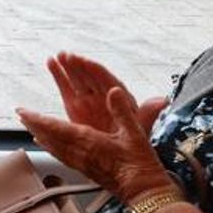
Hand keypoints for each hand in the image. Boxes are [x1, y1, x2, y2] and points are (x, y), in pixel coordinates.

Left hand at [17, 53, 172, 202]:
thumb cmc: (141, 166)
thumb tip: (114, 90)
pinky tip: (49, 148)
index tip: (23, 111)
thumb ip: (122, 111)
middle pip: (49, 138)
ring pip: (53, 148)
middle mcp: (80, 154)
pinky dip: (51, 149)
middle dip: (33, 125)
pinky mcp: (85, 171)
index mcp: (89, 142)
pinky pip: (61, 157)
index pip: (56, 128)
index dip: (37, 119)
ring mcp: (81, 164)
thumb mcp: (135, 134)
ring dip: (40, 136)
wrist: (143, 194)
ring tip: (30, 128)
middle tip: (20, 115)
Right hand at [43, 52, 168, 134]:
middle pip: (89, 75)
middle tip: (66, 56)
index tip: (85, 62)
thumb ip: (148, 113)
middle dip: (78, 65)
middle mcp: (102, 94)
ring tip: (56, 57)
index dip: (95, 70)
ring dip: (66, 66)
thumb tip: (162, 101)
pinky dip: (58, 76)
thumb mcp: (142, 127)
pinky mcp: (75, 105)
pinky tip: (51, 64)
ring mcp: (88, 99)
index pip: (106, 79)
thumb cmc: (132, 139)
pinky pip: (66, 87)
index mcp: (118, 97)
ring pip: (76, 78)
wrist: (119, 155)